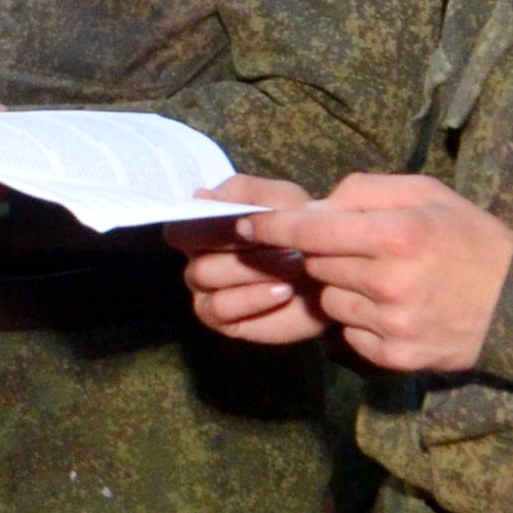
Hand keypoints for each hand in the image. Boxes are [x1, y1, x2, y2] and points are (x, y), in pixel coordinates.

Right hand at [178, 175, 325, 341]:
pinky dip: (252, 297)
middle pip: (190, 244)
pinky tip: (284, 290)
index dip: (203, 218)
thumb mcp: (281, 200)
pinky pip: (219, 306)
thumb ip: (243, 192)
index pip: (181, 220)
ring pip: (205, 273)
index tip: (239, 217)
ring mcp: (206, 290)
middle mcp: (198, 257)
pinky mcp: (221, 319)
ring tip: (292, 264)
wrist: (332, 275)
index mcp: (205, 226)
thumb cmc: (301, 232)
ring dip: (251, 266)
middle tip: (271, 237)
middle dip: (231, 238)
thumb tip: (200, 196)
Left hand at [242, 173, 512, 375]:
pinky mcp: (394, 356)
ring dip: (344, 289)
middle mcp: (389, 282)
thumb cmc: (471, 240)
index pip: (311, 231)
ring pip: (331, 302)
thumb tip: (316, 206)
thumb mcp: (428, 195)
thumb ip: (366, 192)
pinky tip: (396, 309)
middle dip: (326, 255)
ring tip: (385, 281)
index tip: (245, 226)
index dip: (273, 229)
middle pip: (317, 266)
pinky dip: (362, 320)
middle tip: (359, 250)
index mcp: (397, 235)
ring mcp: (391, 324)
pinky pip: (350, 333)